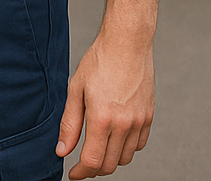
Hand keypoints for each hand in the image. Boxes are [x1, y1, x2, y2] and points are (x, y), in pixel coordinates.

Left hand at [55, 33, 154, 177]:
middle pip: (109, 164)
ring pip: (125, 158)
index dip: (81, 172)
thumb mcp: (75, 90)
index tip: (73, 173)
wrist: (127, 43)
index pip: (92, 161)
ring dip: (110, 160)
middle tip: (82, 164)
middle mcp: (123, 124)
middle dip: (93, 169)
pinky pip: (138, 145)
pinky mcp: (148, 116)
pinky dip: (125, 149)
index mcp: (102, 118)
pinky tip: (114, 138)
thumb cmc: (99, 61)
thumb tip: (62, 150)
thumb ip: (69, 124)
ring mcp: (139, 121)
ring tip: (97, 149)